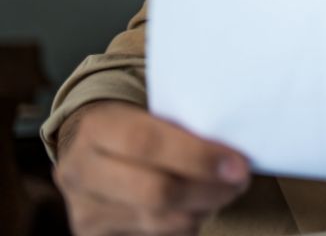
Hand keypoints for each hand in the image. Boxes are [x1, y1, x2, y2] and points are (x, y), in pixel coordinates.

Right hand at [53, 101, 250, 235]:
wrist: (86, 145)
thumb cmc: (136, 123)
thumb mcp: (151, 109)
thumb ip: (184, 124)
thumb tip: (234, 151)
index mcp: (96, 127)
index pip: (147, 144)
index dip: (198, 157)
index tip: (238, 164)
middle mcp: (80, 171)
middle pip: (155, 192)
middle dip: (209, 190)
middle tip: (240, 182)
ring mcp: (83, 209)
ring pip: (158, 221)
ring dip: (203, 209)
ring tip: (224, 192)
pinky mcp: (91, 235)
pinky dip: (185, 224)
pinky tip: (198, 207)